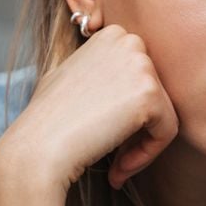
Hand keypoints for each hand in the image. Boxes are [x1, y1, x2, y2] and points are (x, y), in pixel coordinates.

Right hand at [0, 24, 178, 190]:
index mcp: (112, 35)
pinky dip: (148, 155)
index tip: (105, 135)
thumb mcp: (69, 77)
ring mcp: (140, 64)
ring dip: (142, 146)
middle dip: (138, 129)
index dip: (126, 113)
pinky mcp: (149, 93)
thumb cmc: (47, 120)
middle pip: (156, 94)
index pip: (140, 79)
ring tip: (115, 168)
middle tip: (114, 158)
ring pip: (164, 114)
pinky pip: (167, 131)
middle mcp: (128, 41)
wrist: (38, 147)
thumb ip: (98, 72)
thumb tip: (118, 84)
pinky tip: (118, 170)